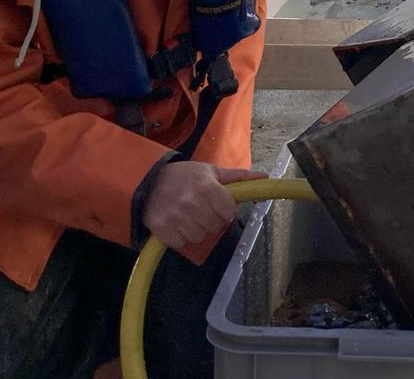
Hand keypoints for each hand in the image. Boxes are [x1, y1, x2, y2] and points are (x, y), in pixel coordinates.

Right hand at [142, 162, 265, 251]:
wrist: (149, 180)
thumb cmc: (185, 176)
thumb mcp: (212, 172)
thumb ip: (239, 177)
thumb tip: (265, 177)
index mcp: (207, 187)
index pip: (229, 212)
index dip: (226, 210)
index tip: (218, 204)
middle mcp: (191, 202)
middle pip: (215, 226)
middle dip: (211, 219)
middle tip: (201, 209)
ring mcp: (175, 216)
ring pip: (199, 236)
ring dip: (196, 229)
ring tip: (188, 215)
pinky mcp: (161, 228)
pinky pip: (181, 243)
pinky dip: (180, 236)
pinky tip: (177, 223)